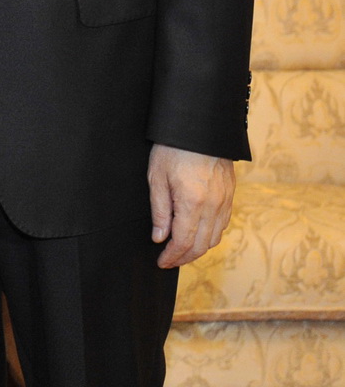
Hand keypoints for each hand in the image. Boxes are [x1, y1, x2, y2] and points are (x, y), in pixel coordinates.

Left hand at [148, 143, 234, 267]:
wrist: (199, 125)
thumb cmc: (173, 148)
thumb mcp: (157, 176)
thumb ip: (159, 210)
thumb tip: (159, 237)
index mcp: (192, 202)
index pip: (184, 241)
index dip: (172, 256)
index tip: (161, 262)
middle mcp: (213, 205)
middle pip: (202, 245)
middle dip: (185, 257)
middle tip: (170, 261)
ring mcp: (225, 200)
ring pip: (215, 237)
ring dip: (199, 248)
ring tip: (182, 250)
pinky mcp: (230, 194)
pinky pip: (223, 223)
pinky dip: (210, 235)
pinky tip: (198, 233)